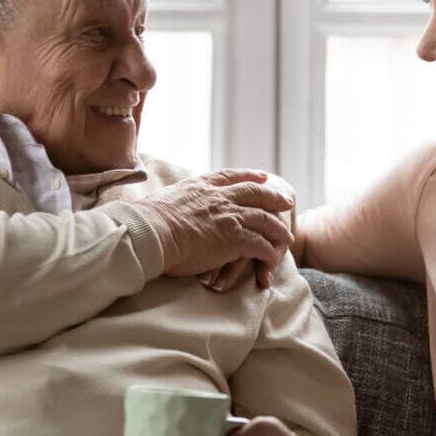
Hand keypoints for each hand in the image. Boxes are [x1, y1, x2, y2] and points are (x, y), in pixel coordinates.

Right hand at [128, 169, 294, 286]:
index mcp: (203, 185)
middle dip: (274, 198)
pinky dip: (269, 252)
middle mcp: (220, 197)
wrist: (151, 232)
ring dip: (278, 229)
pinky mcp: (234, 238)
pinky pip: (260, 244)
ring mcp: (229, 216)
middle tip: (287, 203)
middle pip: (256, 193)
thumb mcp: (164, 198)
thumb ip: (177, 199)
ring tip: (286, 238)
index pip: (233, 176)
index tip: (263, 177)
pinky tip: (272, 258)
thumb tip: (168, 204)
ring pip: (264, 220)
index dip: (250, 176)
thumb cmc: (148, 220)